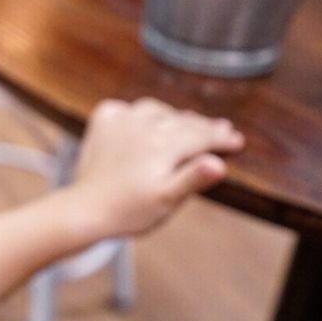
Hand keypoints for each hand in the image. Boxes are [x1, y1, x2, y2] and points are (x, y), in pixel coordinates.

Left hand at [68, 97, 244, 238]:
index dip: (221, 139)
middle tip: (222, 129)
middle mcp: (142, 126)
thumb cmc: (129, 211)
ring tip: (187, 122)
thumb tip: (218, 163)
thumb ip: (193, 179)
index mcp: (162, 145)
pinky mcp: (102, 123)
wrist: (84, 209)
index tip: (237, 141)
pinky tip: (144, 119)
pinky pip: (125, 109)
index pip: (201, 136)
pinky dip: (139, 112)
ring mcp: (120, 122)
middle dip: (203, 127)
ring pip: (156, 110)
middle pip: (182, 122)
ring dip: (173, 116)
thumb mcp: (167, 200)